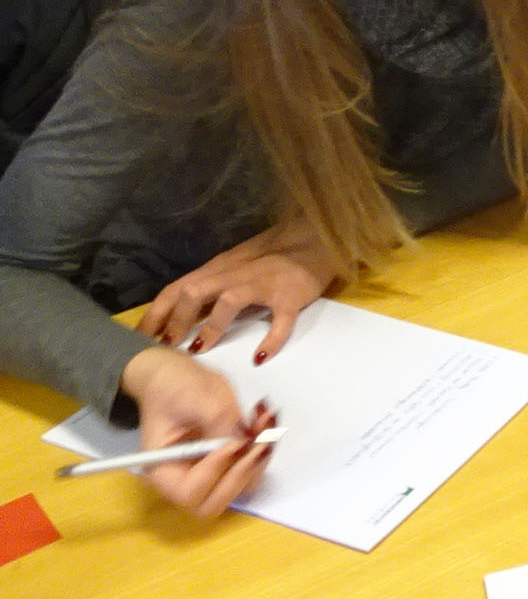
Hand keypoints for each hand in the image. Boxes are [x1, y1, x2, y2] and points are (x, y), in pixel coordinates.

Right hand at [119, 347, 276, 517]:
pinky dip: (263, 445)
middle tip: (259, 439)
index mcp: (163, 470)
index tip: (234, 442)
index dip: (216, 471)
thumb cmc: (173, 386)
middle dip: (243, 471)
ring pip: (243, 485)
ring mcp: (210, 473)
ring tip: (263, 420)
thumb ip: (219, 421)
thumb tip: (245, 440)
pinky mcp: (229, 461)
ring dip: (260, 456)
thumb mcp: (194, 397)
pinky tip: (263, 420)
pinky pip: (252, 466)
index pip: (190, 492)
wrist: (177, 376)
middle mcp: (185, 479)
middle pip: (218, 500)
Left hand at [138, 218, 339, 362]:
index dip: (156, 313)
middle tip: (167, 347)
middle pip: (195, 292)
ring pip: (229, 301)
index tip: (140, 338)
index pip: (177, 289)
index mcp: (219, 269)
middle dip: (176, 320)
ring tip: (200, 350)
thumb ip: (213, 287)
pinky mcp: (290, 297)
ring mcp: (264, 284)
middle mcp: (237, 274)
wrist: (316, 242)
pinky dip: (269, 340)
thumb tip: (183, 315)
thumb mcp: (235, 268)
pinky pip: (279, 321)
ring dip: (211, 327)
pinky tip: (260, 356)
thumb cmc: (273, 257)